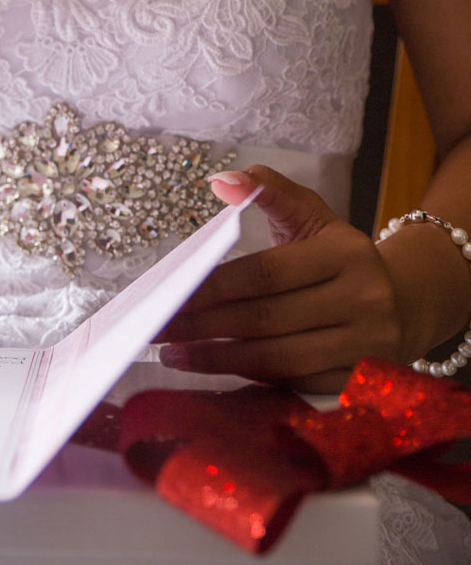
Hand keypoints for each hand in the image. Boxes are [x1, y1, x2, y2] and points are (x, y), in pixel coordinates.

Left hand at [153, 166, 406, 391]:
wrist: (405, 301)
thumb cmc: (340, 255)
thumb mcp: (312, 214)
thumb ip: (268, 191)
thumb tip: (222, 181)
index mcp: (346, 254)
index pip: (266, 272)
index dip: (214, 286)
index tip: (171, 293)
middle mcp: (362, 301)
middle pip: (267, 319)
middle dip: (205, 326)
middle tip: (160, 329)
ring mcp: (365, 346)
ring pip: (278, 359)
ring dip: (219, 359)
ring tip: (176, 354)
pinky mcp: (360, 381)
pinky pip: (295, 384)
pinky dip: (251, 378)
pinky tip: (217, 369)